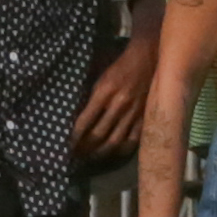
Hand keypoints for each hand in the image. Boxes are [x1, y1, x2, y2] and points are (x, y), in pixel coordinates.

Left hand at [73, 30, 161, 160]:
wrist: (147, 59)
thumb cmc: (119, 68)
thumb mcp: (100, 78)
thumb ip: (91, 98)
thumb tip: (78, 119)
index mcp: (104, 92)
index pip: (84, 121)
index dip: (75, 137)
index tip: (68, 145)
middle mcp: (118, 105)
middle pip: (98, 135)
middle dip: (85, 148)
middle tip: (77, 155)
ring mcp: (133, 113)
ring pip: (114, 141)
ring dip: (101, 153)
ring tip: (92, 157)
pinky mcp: (144, 117)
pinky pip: (133, 140)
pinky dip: (121, 150)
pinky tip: (114, 153)